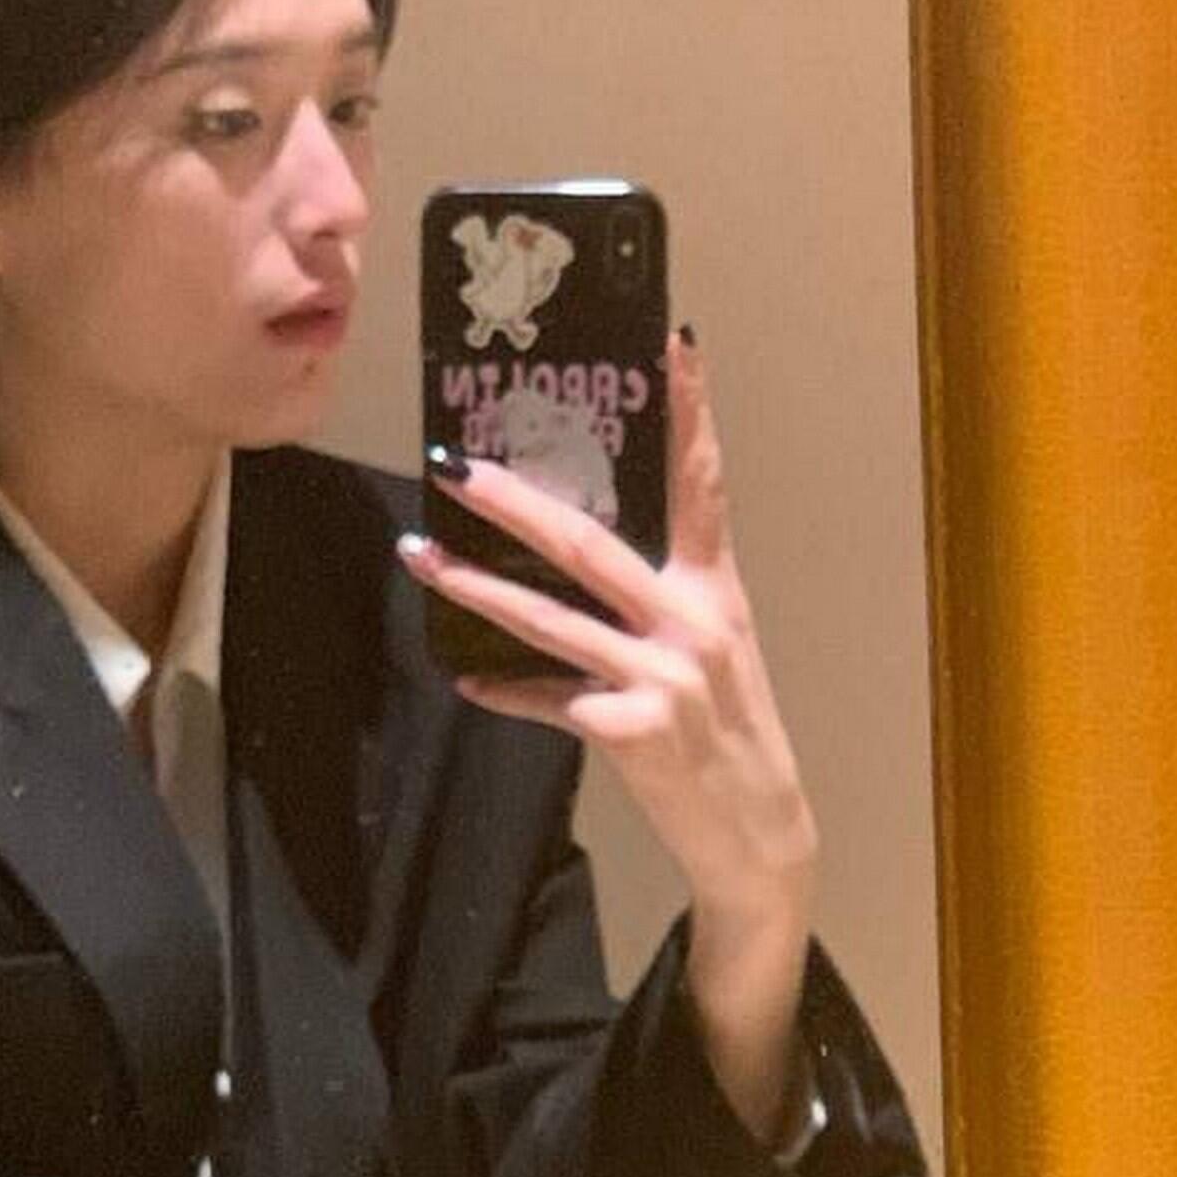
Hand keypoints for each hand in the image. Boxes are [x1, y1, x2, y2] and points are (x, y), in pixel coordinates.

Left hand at [399, 330, 819, 931]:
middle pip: (587, 541)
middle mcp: (692, 621)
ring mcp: (662, 676)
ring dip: (472, 585)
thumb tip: (573, 560)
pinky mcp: (630, 730)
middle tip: (454, 464)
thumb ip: (659, 603)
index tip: (671, 340)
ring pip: (546, 617)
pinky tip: (464, 677)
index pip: (703, 484)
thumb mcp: (713, 655)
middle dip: (512, 500)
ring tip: (418, 553)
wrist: (758, 836)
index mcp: (716, 591)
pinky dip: (503, 690)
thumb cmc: (728, 736)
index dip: (689, 411)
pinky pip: (546, 700)